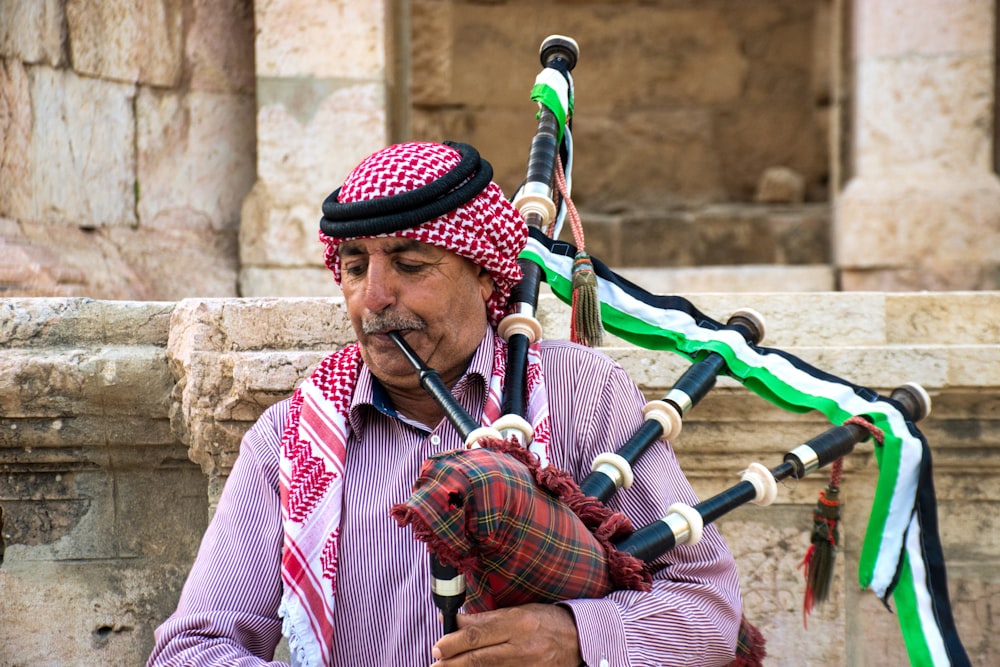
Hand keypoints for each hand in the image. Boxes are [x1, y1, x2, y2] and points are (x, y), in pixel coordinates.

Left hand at [431, 603, 581, 666]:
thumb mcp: (517, 611)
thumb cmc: (545, 620)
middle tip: (435, 664)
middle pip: (479, 658)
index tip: (438, 647)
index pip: (478, 634)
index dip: (454, 642)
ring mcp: (527, 666)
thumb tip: (456, 621)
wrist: (578, 640)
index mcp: (517, 623)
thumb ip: (485, 618)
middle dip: (452, 663)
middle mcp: (522, 646)